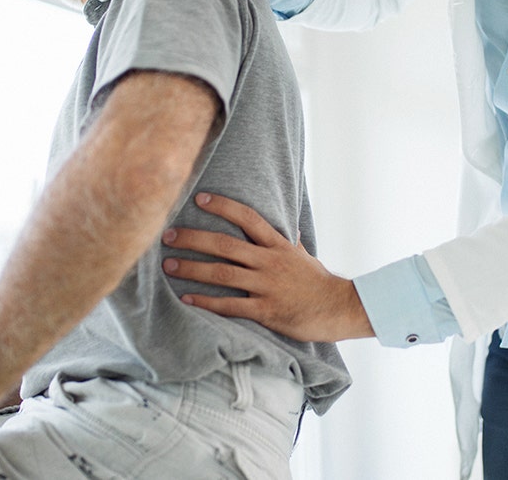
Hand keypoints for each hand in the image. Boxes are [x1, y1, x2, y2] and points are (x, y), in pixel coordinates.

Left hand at [161, 193, 374, 342]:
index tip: (200, 198)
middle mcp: (269, 262)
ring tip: (169, 264)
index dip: (223, 206)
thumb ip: (290, 242)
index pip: (248, 218)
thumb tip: (288, 227)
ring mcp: (267, 286)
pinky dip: (206, 302)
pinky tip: (187, 298)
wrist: (339, 308)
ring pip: (222, 274)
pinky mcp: (266, 310)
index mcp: (278, 245)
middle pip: (225, 244)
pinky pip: (230, 305)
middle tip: (168, 234)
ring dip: (192, 268)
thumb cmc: (319, 282)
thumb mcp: (304, 256)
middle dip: (193, 238)